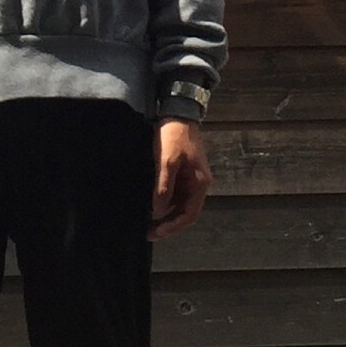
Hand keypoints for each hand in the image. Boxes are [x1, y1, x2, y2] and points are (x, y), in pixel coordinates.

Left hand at [148, 118, 211, 240]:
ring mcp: (190, 179)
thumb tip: (157, 211)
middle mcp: (198, 185)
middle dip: (167, 224)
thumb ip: (163, 187)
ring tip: (147, 223)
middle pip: (184, 213)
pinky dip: (163, 203)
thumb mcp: (166, 162)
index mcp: (199, 184)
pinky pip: (174, 195)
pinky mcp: (182, 173)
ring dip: (165, 215)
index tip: (155, 233)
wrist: (178, 113)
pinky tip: (150, 207)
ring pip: (179, 205)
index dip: (172, 227)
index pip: (189, 215)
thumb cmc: (173, 137)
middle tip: (148, 232)